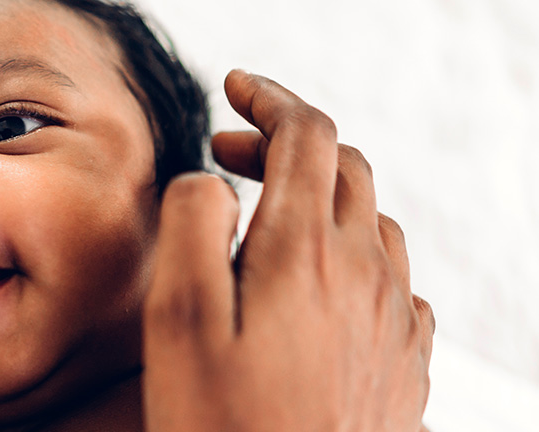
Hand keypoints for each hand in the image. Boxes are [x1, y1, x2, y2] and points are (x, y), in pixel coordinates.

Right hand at [142, 70, 434, 430]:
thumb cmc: (222, 429)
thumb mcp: (179, 320)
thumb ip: (193, 227)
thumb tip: (209, 181)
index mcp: (307, 253)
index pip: (307, 136)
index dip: (270, 99)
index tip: (237, 90)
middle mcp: (365, 275)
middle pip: (347, 168)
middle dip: (286, 144)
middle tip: (231, 155)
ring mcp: (394, 320)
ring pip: (376, 221)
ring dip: (323, 198)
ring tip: (269, 218)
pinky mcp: (405, 362)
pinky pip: (394, 281)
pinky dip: (355, 255)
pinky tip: (321, 286)